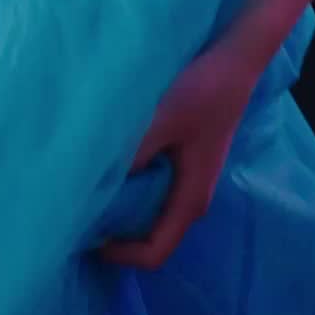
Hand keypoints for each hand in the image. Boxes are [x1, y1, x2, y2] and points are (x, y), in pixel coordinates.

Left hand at [102, 42, 258, 270]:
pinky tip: (110, 164)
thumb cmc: (203, 91)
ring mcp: (189, 178)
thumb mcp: (162, 120)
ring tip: (90, 188)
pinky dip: (130, 185)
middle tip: (80, 212)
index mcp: (190, 199)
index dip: (120, 254)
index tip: (87, 236)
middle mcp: (191, 196)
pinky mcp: (184, 159)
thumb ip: (132, 153)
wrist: (234, 60)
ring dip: (122, 206)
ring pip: (150, 210)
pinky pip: (152, 187)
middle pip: (150, 235)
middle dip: (116, 231)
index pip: (155, 252)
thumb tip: (95, 185)